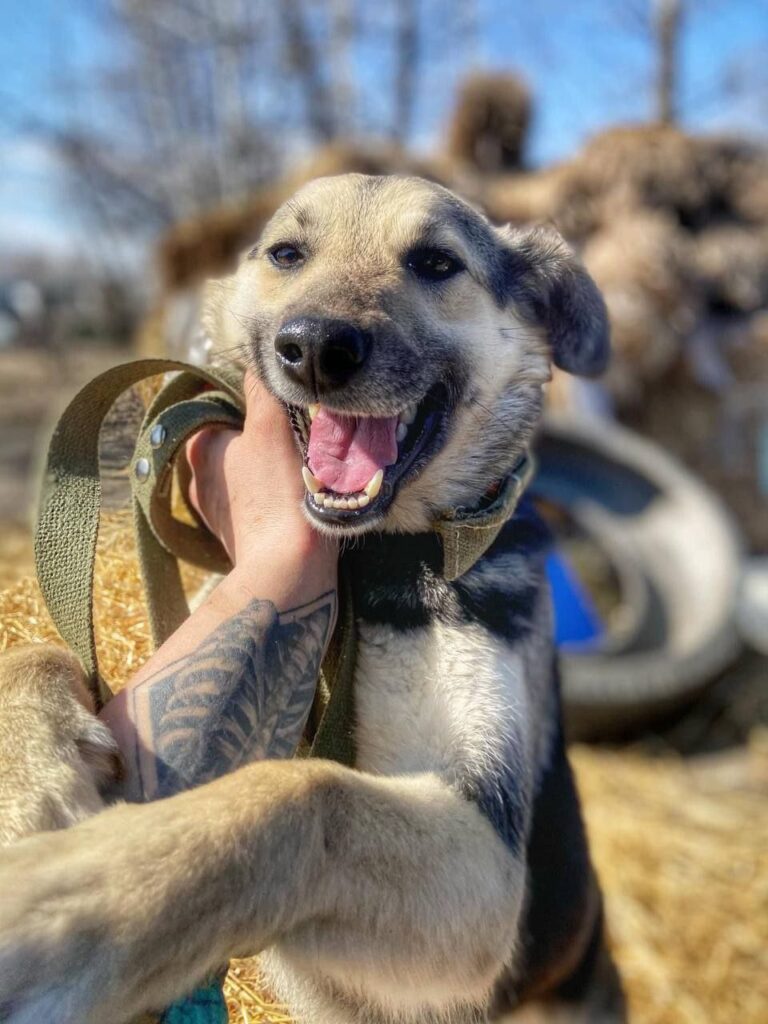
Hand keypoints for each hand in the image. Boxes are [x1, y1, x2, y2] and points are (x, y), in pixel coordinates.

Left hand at [186, 370, 330, 567]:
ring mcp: (217, 511)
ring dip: (274, 463)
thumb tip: (263, 355)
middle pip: (240, 436)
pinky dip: (275, 493)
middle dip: (267, 432)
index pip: (224, 403)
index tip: (287, 403)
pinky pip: (258, 500)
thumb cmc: (278, 494)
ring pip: (250, 469)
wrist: (290, 570)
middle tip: (303, 433)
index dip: (257, 399)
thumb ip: (263, 385)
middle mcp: (198, 478)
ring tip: (306, 465)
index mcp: (199, 446)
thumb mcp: (271, 425)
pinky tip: (299, 495)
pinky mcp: (239, 537)